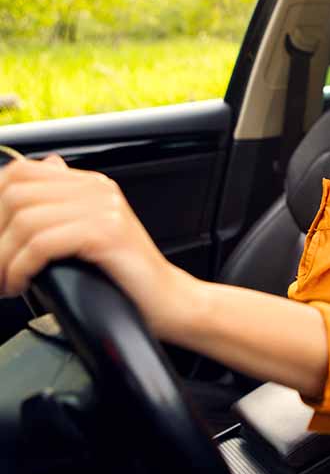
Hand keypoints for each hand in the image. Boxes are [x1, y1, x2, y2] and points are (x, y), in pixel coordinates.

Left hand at [0, 155, 184, 333]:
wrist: (170, 301)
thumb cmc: (129, 278)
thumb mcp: (90, 235)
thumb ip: (62, 209)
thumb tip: (41, 179)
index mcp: (93, 185)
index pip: (21, 172)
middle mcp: (99, 190)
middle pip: (16, 194)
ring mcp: (105, 210)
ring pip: (24, 221)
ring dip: (3, 258)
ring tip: (6, 282)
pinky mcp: (107, 235)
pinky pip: (42, 243)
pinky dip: (21, 268)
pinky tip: (22, 284)